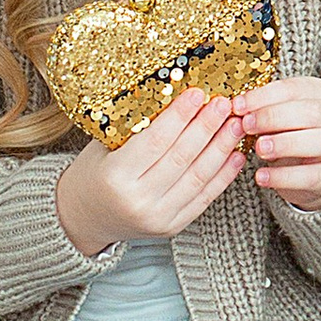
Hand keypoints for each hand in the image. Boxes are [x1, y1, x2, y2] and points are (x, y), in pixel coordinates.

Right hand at [57, 86, 244, 256]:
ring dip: (222, 148)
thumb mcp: (103, 145)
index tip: (198, 93)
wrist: (84, 218)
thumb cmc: (94, 173)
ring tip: (236, 124)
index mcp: (115, 176)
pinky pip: (204, 198)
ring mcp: (157, 218)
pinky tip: (236, 154)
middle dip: (207, 127)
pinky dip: (223, 176)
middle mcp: (138, 201)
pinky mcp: (173, 227)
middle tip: (225, 103)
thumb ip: (136, 126)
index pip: (155, 141)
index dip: (180, 116)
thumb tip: (176, 93)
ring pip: (198, 178)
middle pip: (182, 157)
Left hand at [234, 74, 320, 211]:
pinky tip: (261, 176)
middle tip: (247, 125)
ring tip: (259, 148)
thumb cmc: (290, 133)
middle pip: (313, 112)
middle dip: (275, 117)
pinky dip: (284, 176)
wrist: (309, 169)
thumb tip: (236, 106)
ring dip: (286, 143)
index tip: (239, 105)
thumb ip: (263, 108)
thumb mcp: (278, 115)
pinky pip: (311, 176)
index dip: (265, 96)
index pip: (296, 88)